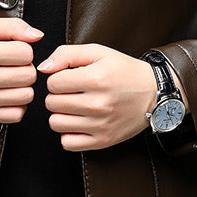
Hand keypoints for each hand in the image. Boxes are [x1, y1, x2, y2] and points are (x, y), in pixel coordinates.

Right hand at [0, 16, 43, 122]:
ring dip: (23, 85)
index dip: (23, 49)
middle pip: (29, 75)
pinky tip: (8, 93)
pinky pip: (16, 115)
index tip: (13, 49)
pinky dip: (17, 104)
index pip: (26, 54)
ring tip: (10, 78)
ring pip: (27, 95)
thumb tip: (37, 36)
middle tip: (12, 64)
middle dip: (25, 67)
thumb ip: (13, 26)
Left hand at [37, 43, 188, 151]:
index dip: (56, 79)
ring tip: (73, 107)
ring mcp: (101, 125)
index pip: (53, 83)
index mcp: (96, 79)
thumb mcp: (98, 52)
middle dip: (57, 96)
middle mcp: (99, 104)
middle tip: (71, 92)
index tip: (68, 79)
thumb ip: (66, 54)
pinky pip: (67, 143)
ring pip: (56, 123)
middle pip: (52, 103)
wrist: (153, 94)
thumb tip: (43, 68)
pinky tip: (78, 122)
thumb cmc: (124, 71)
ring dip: (60, 114)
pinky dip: (68, 134)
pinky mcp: (103, 140)